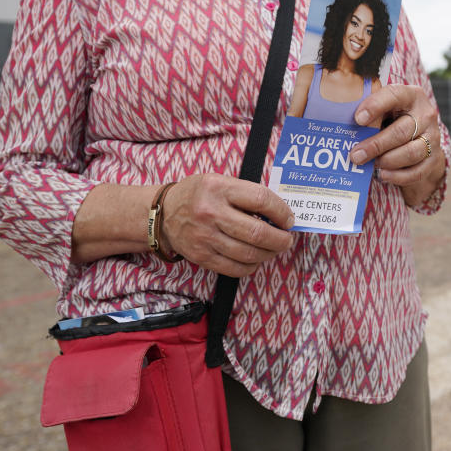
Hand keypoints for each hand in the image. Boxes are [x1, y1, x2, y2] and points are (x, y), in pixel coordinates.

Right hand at [160, 173, 294, 277]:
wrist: (163, 213)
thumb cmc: (198, 195)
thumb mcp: (220, 182)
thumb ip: (246, 194)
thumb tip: (279, 214)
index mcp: (218, 188)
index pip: (261, 200)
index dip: (281, 212)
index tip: (288, 219)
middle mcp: (211, 212)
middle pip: (257, 232)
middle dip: (280, 239)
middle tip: (286, 239)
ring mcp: (205, 237)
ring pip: (249, 254)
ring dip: (269, 254)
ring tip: (274, 248)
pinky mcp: (201, 256)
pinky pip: (235, 268)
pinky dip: (251, 266)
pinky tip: (256, 258)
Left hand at [349, 84, 446, 206]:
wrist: (420, 134)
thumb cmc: (393, 117)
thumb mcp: (385, 107)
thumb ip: (370, 111)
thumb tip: (341, 124)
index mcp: (411, 95)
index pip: (394, 96)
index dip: (375, 106)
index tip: (357, 119)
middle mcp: (426, 115)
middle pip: (402, 131)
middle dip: (376, 145)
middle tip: (355, 155)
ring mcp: (432, 138)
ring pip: (411, 152)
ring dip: (387, 161)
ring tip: (370, 164)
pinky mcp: (434, 158)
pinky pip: (417, 171)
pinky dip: (398, 176)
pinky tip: (383, 175)